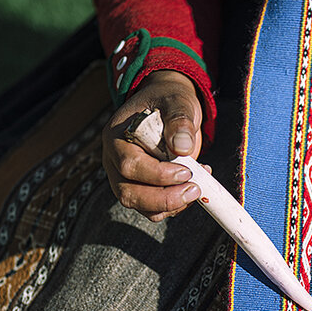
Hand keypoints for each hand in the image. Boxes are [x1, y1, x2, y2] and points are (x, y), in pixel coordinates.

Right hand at [102, 70, 208, 221]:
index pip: (129, 164)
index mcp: (116, 137)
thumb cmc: (168, 101)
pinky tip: (192, 188)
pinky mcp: (140, 188)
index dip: (157, 174)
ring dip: (170, 205)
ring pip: (138, 205)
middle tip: (194, 189)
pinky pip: (151, 209)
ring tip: (197, 189)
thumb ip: (178, 120)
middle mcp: (114, 161)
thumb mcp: (175, 101)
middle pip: (128, 192)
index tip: (186, 171)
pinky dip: (174, 206)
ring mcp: (124, 178)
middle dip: (163, 198)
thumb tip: (181, 147)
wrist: (167, 106)